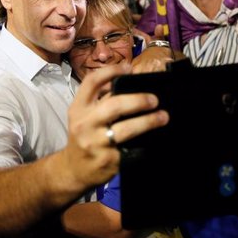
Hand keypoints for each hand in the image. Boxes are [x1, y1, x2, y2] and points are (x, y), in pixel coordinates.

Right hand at [61, 64, 168, 190]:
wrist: (74, 170)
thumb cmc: (83, 136)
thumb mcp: (83, 116)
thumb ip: (100, 100)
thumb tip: (131, 82)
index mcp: (78, 108)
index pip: (92, 82)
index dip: (111, 71)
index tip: (129, 68)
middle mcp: (85, 124)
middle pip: (114, 105)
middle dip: (138, 100)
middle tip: (154, 100)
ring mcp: (96, 144)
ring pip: (126, 129)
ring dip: (148, 121)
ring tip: (163, 117)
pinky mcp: (108, 161)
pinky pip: (132, 150)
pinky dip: (145, 143)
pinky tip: (155, 139)